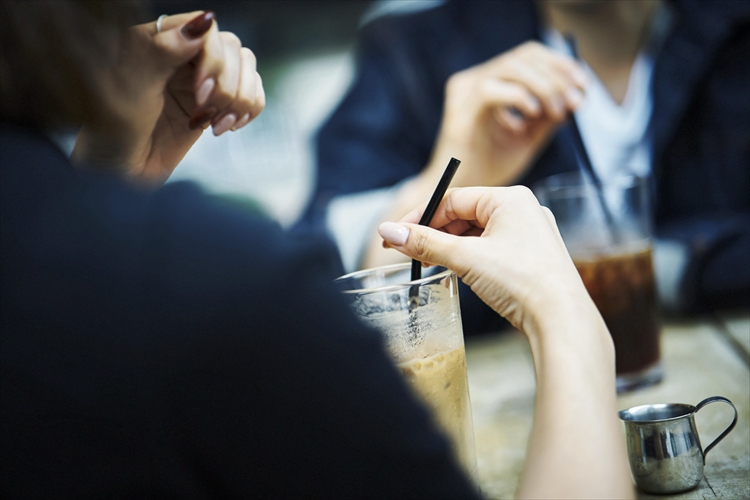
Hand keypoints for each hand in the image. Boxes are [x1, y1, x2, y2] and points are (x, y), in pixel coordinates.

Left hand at [72, 11, 264, 184]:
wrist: (121, 171)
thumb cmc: (112, 131)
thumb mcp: (131, 88)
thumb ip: (162, 51)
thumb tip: (201, 24)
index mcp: (157, 40)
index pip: (207, 30)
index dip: (213, 59)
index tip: (200, 93)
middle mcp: (182, 55)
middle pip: (232, 49)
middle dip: (227, 85)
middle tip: (205, 112)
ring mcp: (201, 80)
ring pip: (247, 69)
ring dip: (241, 99)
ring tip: (218, 123)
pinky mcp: (215, 104)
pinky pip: (252, 94)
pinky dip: (250, 109)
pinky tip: (228, 126)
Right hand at [378, 189, 632, 498]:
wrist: (562, 321)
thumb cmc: (522, 281)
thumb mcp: (465, 258)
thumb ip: (425, 243)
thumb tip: (389, 230)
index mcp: (511, 198)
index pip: (453, 198)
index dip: (420, 216)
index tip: (396, 233)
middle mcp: (524, 210)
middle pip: (465, 214)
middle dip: (433, 232)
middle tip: (406, 250)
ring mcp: (531, 234)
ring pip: (478, 232)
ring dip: (450, 245)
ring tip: (427, 262)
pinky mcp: (533, 257)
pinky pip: (493, 247)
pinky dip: (470, 256)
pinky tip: (456, 269)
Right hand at [427, 42, 586, 187]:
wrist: (458, 195)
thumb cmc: (488, 167)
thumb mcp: (527, 137)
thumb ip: (548, 116)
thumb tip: (576, 96)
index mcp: (489, 82)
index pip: (528, 56)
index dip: (558, 65)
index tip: (583, 85)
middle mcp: (473, 80)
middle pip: (523, 56)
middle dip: (557, 76)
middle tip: (576, 100)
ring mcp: (464, 93)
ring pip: (510, 67)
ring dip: (543, 87)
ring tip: (558, 111)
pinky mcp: (459, 112)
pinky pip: (490, 91)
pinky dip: (518, 97)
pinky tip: (532, 114)